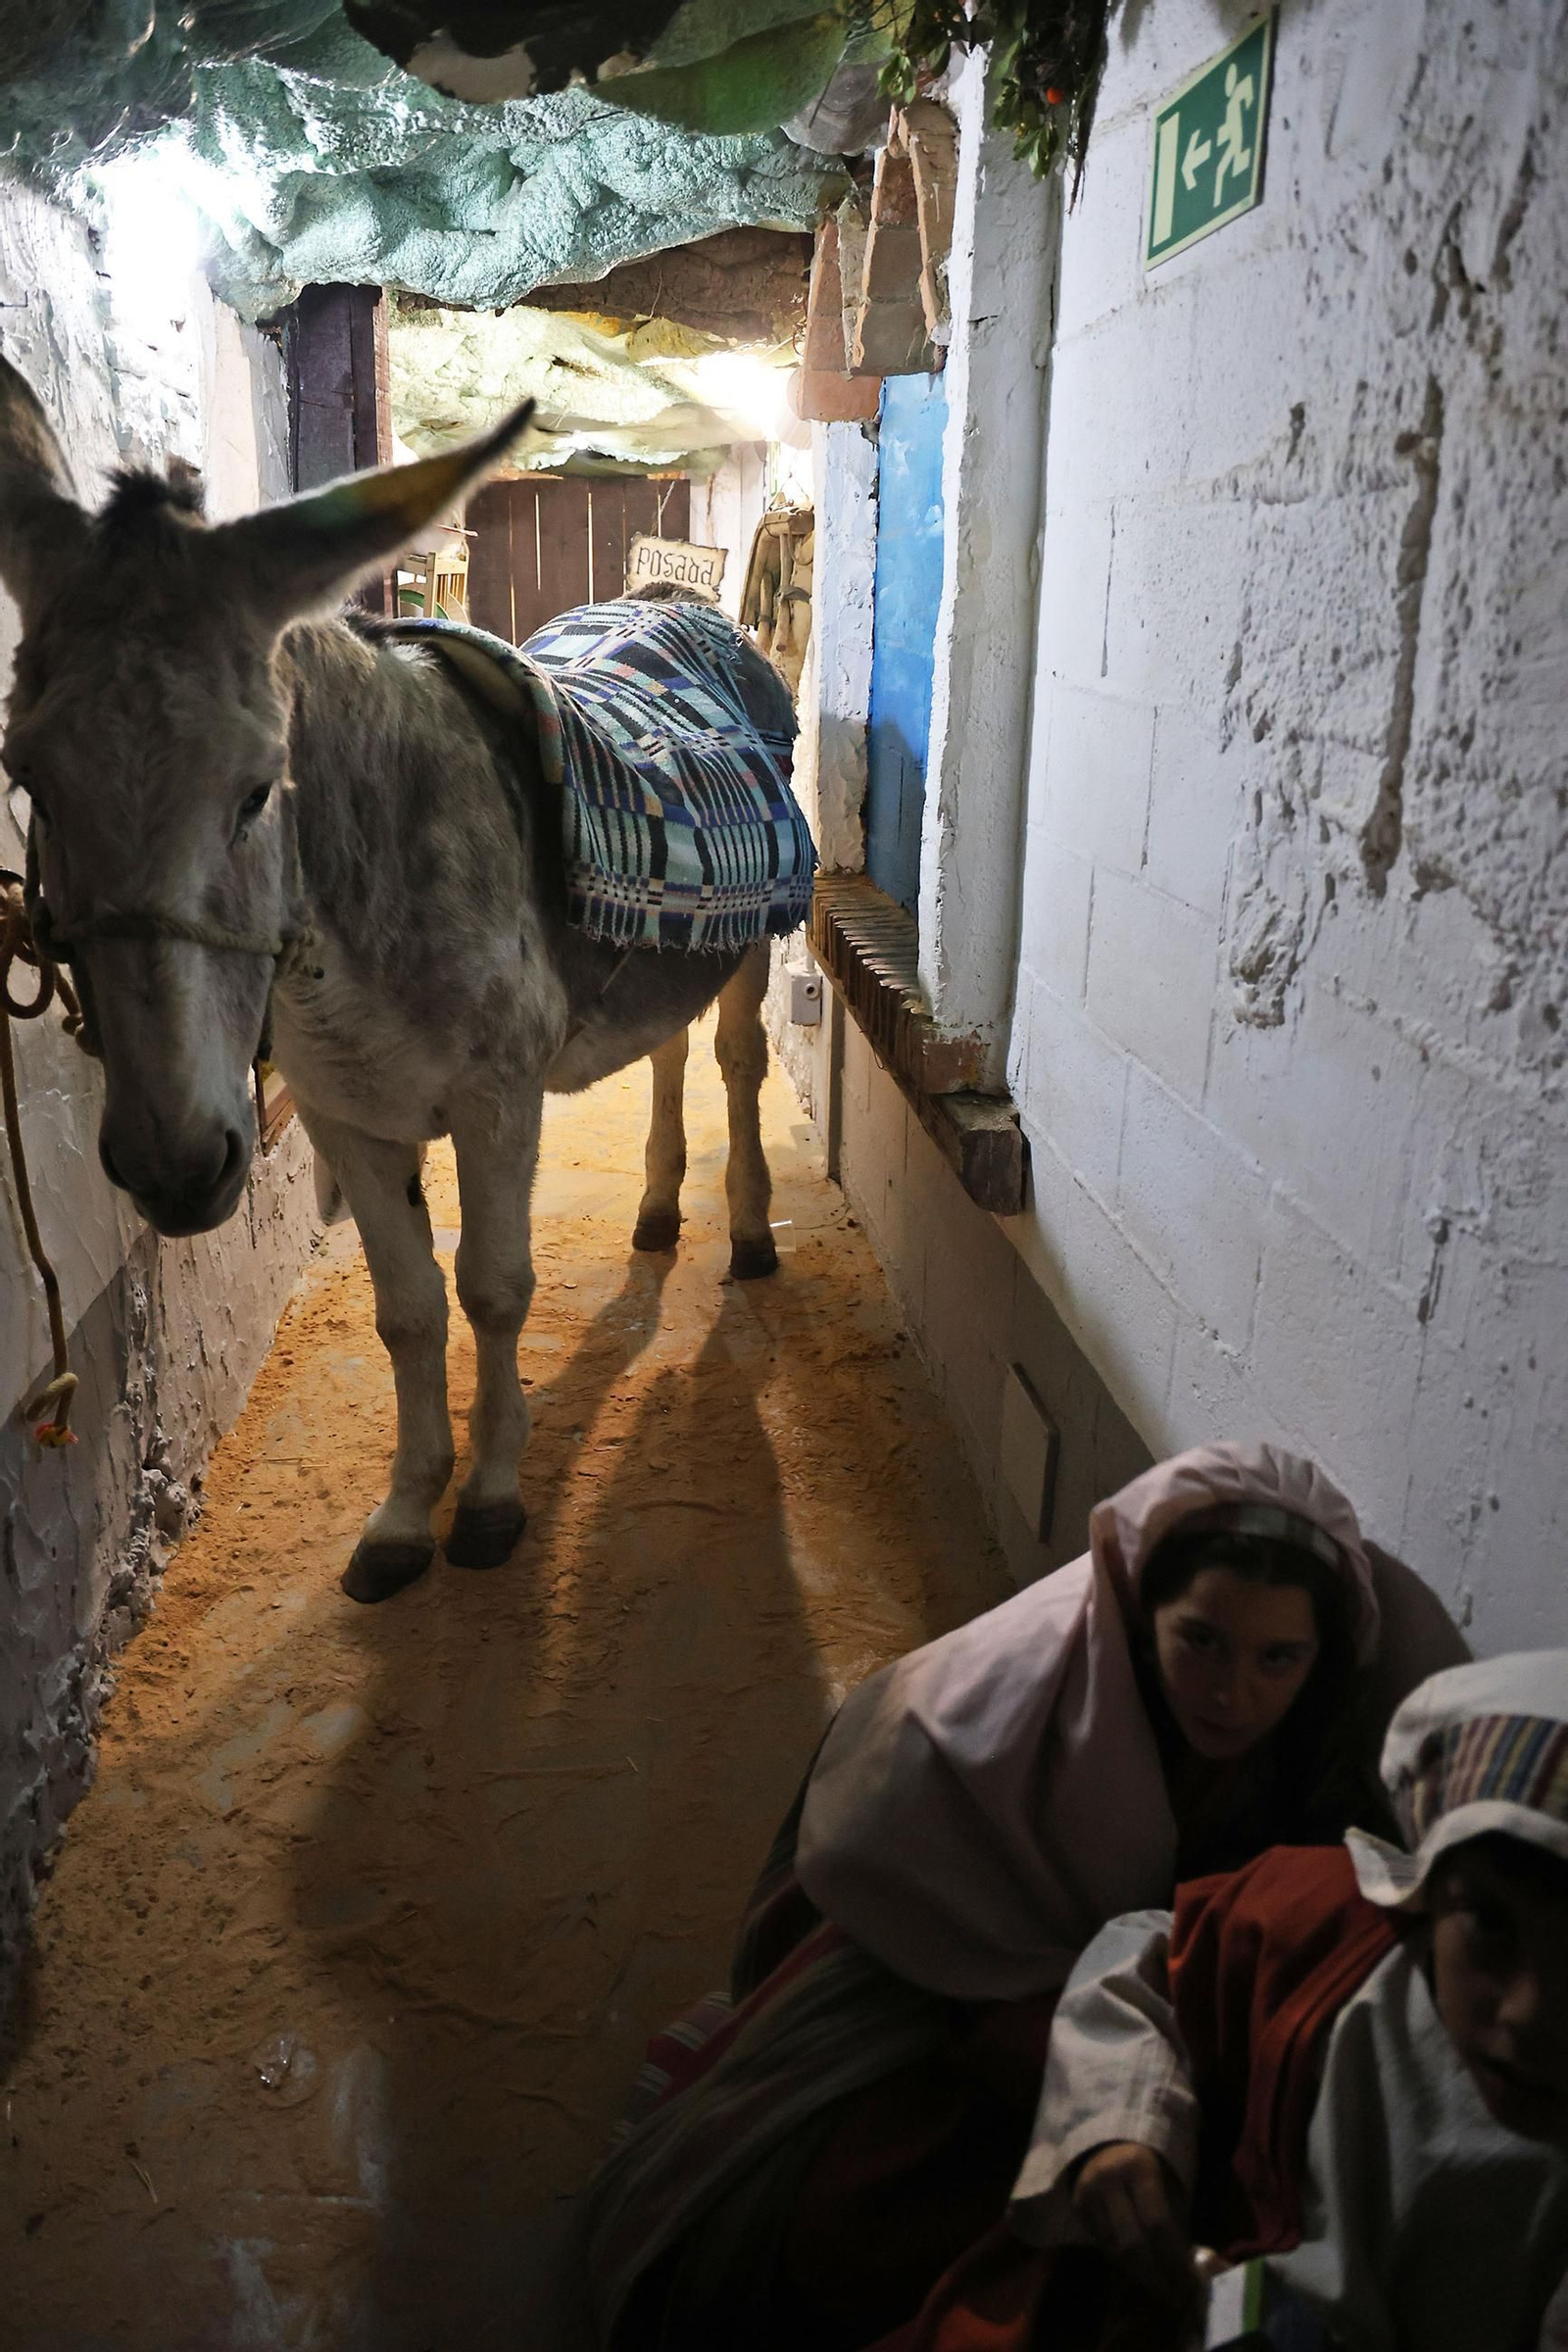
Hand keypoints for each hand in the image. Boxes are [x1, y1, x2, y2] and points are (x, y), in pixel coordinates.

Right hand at [1071, 2140, 1196, 2309]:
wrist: (1108, 2143)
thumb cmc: (1148, 2166)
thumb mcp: (1167, 2182)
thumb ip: (1176, 2221)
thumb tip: (1188, 2267)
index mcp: (1139, 2168)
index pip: (1157, 2222)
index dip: (1173, 2258)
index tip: (1189, 2282)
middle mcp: (1109, 2179)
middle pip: (1131, 2241)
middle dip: (1156, 2274)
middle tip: (1174, 2294)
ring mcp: (1089, 2192)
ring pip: (1114, 2248)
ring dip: (1140, 2274)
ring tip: (1160, 2287)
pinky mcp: (1078, 2206)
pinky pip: (1102, 2244)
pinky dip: (1123, 2262)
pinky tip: (1140, 2270)